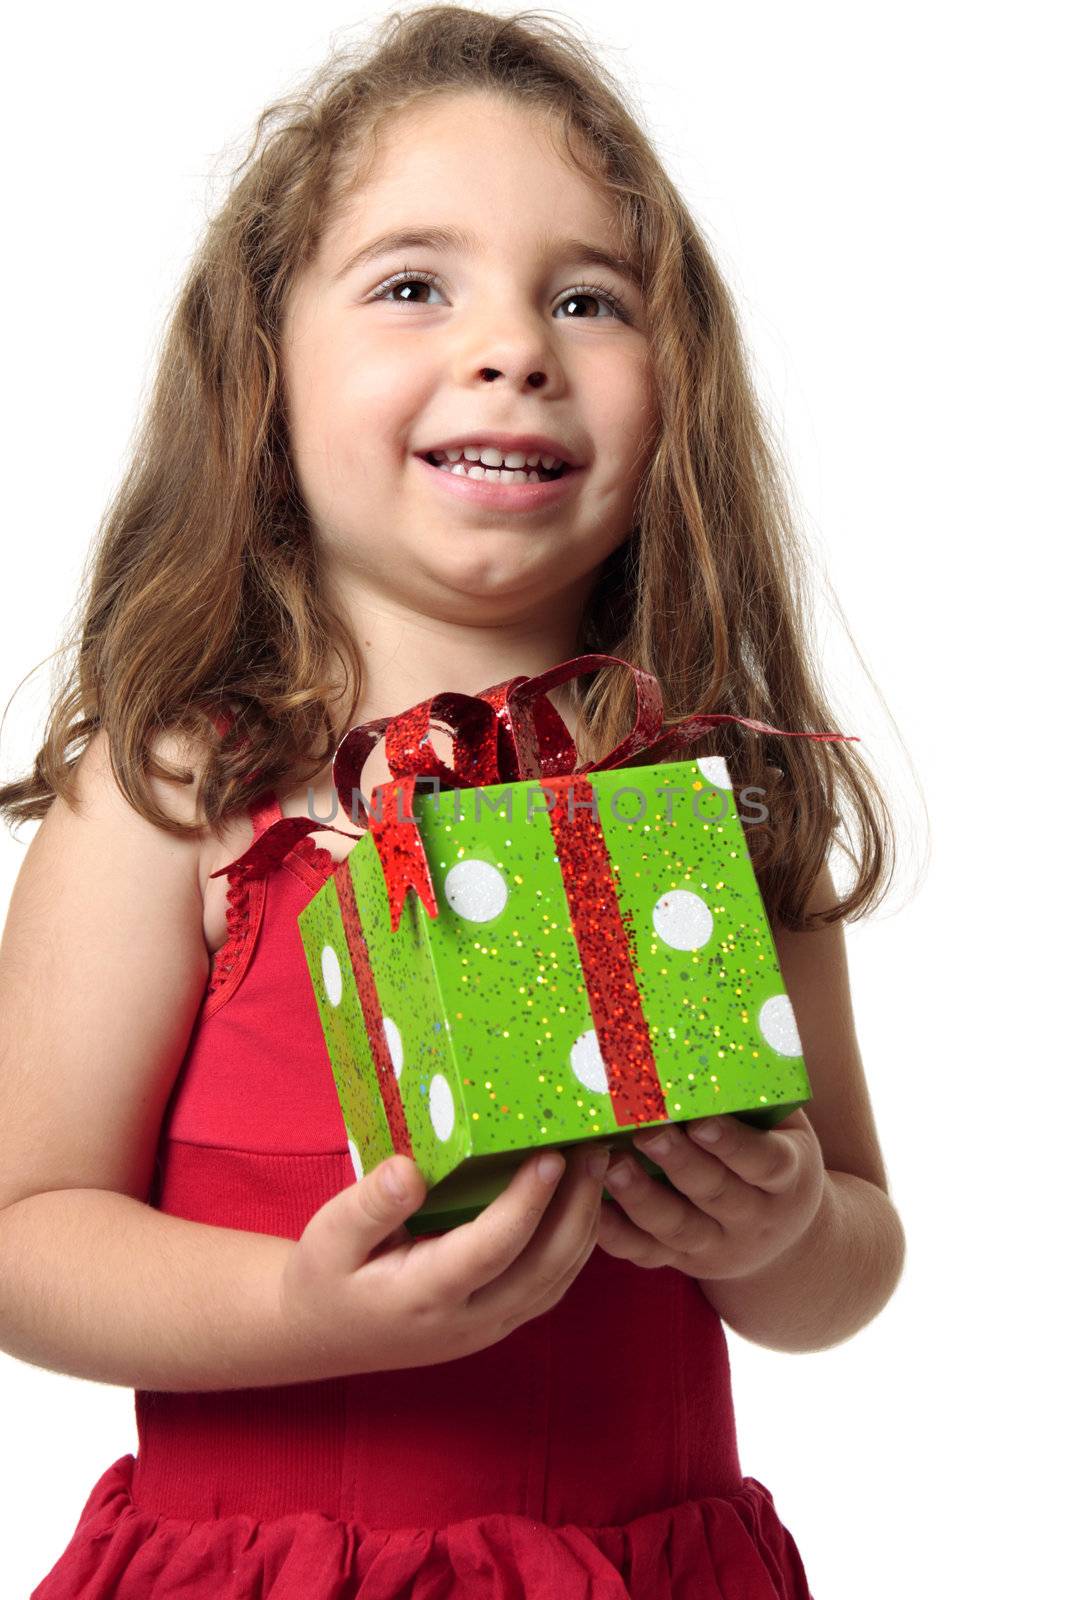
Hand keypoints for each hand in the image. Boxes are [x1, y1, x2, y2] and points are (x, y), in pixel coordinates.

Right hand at [278, 1142, 611, 1378]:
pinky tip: (583, 1201)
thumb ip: (369, 1206)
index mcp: (423, 1296)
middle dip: (577, 1207)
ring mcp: (488, 1327)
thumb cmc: (325, 1275)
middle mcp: (467, 1320)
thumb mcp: (328, 1236)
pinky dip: (575, 1243)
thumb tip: (408, 1171)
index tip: (553, 1155)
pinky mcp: (498, 1320)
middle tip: (598, 1148)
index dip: (527, 1202)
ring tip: (601, 1164)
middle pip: (542, 1267)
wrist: (320, 1332)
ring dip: (586, 1222)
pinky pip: (550, 1284)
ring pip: (556, 1280)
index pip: (491, 1249)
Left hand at [596, 1109, 825, 1280]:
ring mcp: (717, 1246)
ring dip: (641, 1197)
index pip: (764, 1162)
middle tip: (645, 1132)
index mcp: (787, 1178)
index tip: (700, 1121)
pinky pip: (646, 1253)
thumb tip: (714, 1031)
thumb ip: (755, 1095)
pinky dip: (616, 1233)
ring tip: (611, 1165)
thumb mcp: (783, 1127)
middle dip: (678, 1163)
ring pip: (678, 1227)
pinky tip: (590, 1205)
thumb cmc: (773, 1153)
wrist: (785, 1239)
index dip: (732, 1143)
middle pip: (716, 1193)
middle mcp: (754, 1218)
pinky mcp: (683, 1261)